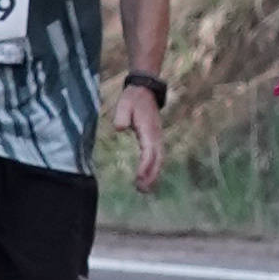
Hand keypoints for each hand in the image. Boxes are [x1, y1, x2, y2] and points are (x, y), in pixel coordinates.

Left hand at [108, 80, 164, 195]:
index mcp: (148, 129)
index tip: (139, 177)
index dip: (145, 165)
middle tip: (141, 189)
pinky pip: (157, 156)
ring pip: (159, 159)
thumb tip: (119, 128)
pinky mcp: (155, 139)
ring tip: (144, 189)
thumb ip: (122, 115)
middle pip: (157, 159)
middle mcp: (156, 136)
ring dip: (153, 174)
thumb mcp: (125, 103)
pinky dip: (154, 168)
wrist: (145, 90)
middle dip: (151, 175)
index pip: (149, 150)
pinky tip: (147, 178)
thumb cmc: (133, 98)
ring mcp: (157, 137)